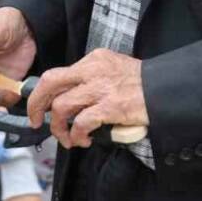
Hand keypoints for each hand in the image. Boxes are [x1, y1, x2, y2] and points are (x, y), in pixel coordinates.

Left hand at [26, 48, 147, 149]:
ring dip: (59, 128)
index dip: (43, 93)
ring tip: (68, 139)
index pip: (58, 74)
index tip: (39, 106)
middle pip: (50, 82)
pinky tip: (84, 140)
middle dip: (36, 104)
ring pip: (61, 107)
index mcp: (93, 60)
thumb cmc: (141, 83)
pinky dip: (77, 135)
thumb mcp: (113, 69)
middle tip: (36, 121)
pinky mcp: (110, 106)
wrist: (165, 89)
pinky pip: (81, 123)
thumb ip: (92, 78)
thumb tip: (71, 98)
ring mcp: (100, 88)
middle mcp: (92, 70)